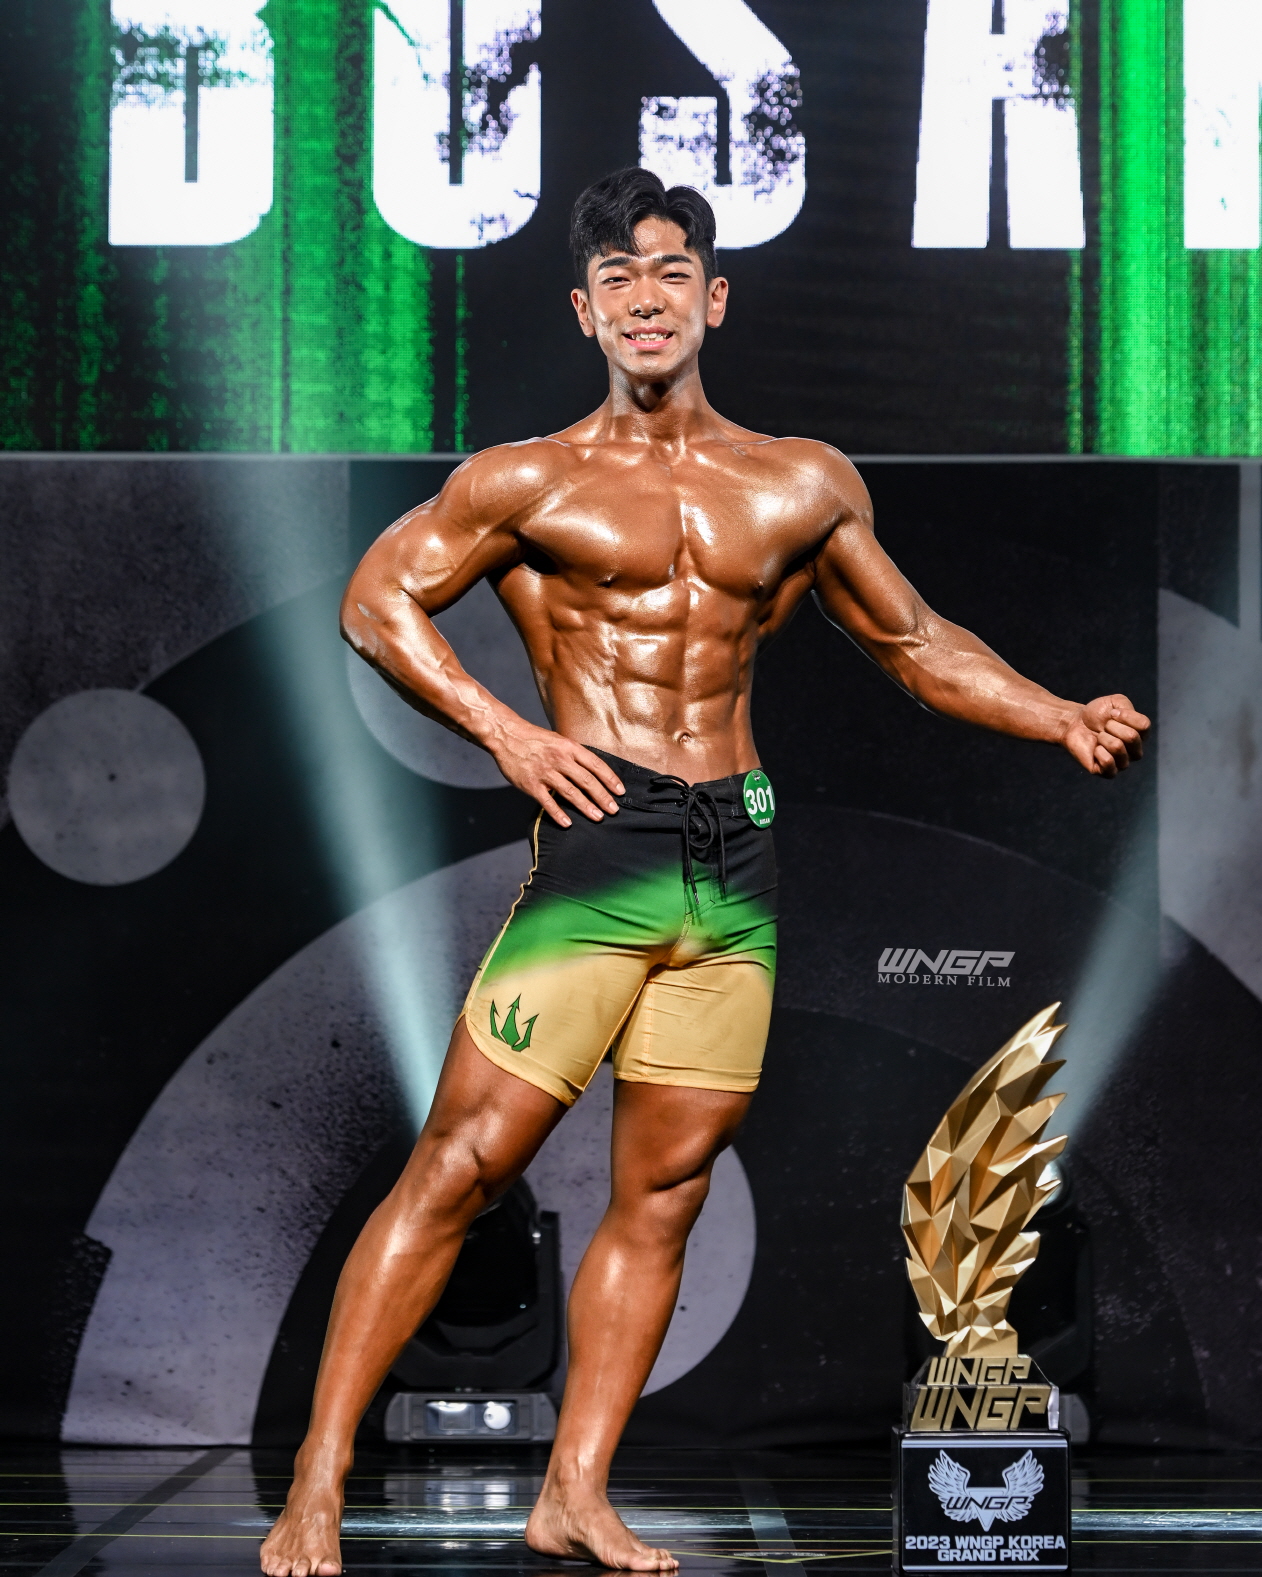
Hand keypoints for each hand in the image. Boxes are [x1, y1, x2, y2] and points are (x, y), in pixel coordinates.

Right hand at [490, 720, 624, 825]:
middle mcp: (559, 759)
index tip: (620, 792)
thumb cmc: (535, 739)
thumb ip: (575, 755)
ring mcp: (545, 772)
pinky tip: (568, 823)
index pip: (596, 765)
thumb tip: (595, 770)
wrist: (507, 736)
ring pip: (570, 792)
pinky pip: (547, 802)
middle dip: (602, 797)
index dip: (610, 779)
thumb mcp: (559, 740)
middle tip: (613, 810)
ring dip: (586, 806)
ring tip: (598, 817)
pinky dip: (558, 813)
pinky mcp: (531, 784)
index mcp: (569, 747)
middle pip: (587, 781)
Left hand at [1061, 694, 1150, 776]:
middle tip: (1103, 727)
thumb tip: (1121, 718)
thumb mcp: (1115, 702)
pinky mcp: (1108, 772)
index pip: (1144, 725)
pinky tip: (1095, 749)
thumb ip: (1127, 706)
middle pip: (1131, 737)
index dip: (1125, 716)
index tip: (1112, 713)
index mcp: (1141, 735)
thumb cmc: (1096, 715)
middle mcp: (1135, 751)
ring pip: (1118, 747)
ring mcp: (1122, 763)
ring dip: (1103, 738)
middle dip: (1112, 727)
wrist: (1075, 725)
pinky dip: (1098, 752)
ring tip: (1098, 737)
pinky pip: (1108, 762)